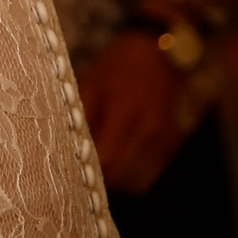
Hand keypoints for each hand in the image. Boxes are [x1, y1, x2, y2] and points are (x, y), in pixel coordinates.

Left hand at [79, 28, 190, 193]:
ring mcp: (164, 138)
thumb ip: (79, 118)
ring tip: (98, 166)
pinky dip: (131, 174)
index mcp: (124, 112)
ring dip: (116, 180)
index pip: (105, 159)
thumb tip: (65, 150)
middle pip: (121, 176)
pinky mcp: (171, 143)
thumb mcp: (89, 85)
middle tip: (80, 170)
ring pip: (136, 182)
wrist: (156, 55)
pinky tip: (117, 161)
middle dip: (99, 178)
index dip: (87, 169)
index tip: (69, 167)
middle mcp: (149, 129)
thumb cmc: (114, 68)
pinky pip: (149, 174)